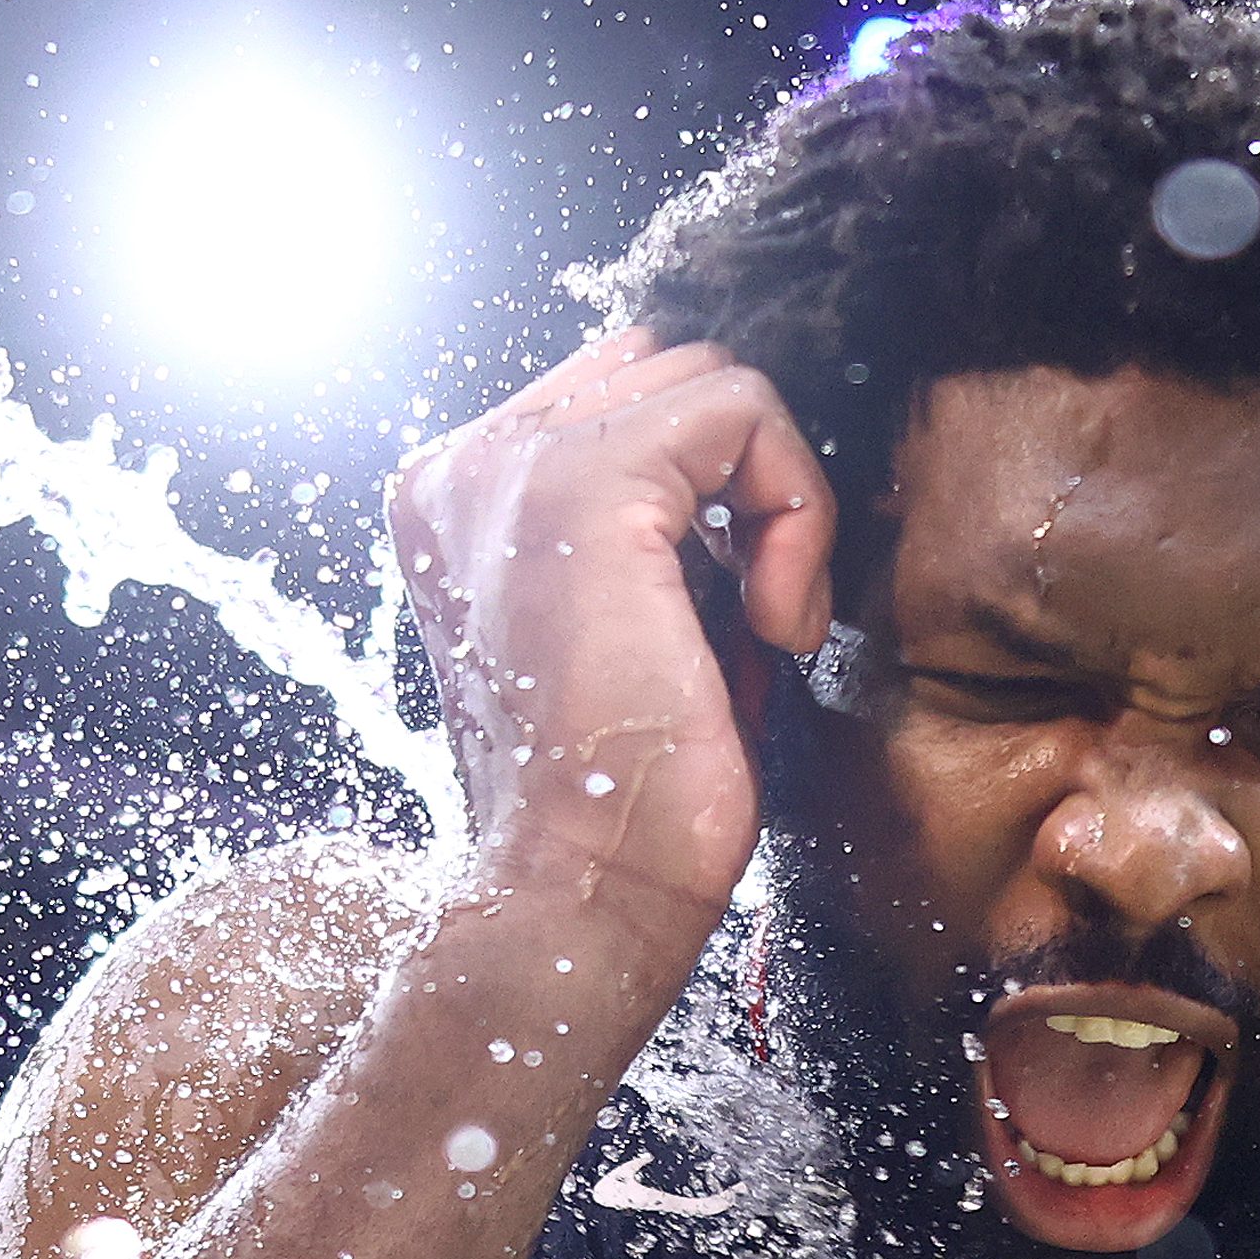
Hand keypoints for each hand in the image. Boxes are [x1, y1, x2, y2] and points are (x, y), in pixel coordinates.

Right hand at [386, 330, 833, 946]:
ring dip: (778, 500)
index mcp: (462, 498)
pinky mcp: (584, 485)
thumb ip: (671, 532)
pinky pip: (743, 409)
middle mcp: (464, 465)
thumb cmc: (632, 793)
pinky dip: (796, 509)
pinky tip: (775, 623)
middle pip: (667, 366)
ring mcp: (510, 466)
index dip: (718, 481)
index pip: (625, 394)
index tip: (738, 605)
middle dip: (749, 479)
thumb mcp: (646, 626)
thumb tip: (758, 470)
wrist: (582, 892)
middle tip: (761, 614)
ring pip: (712, 379)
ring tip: (767, 624)